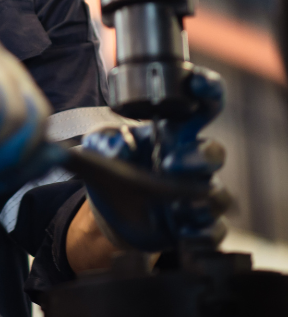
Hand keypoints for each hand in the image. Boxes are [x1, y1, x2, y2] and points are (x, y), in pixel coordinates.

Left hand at [82, 66, 230, 251]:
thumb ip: (103, 140)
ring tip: (175, 205)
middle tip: (169, 163)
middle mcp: (189, 160)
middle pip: (215, 153)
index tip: (197, 84)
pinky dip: (202, 232)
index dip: (208, 89)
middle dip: (202, 156)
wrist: (108, 211)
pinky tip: (181, 229)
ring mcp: (196, 195)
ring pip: (219, 195)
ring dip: (201, 200)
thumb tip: (119, 145)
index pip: (202, 104)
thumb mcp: (97, 146)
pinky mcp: (195, 226)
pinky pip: (215, 231)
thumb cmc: (111, 166)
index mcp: (172, 131)